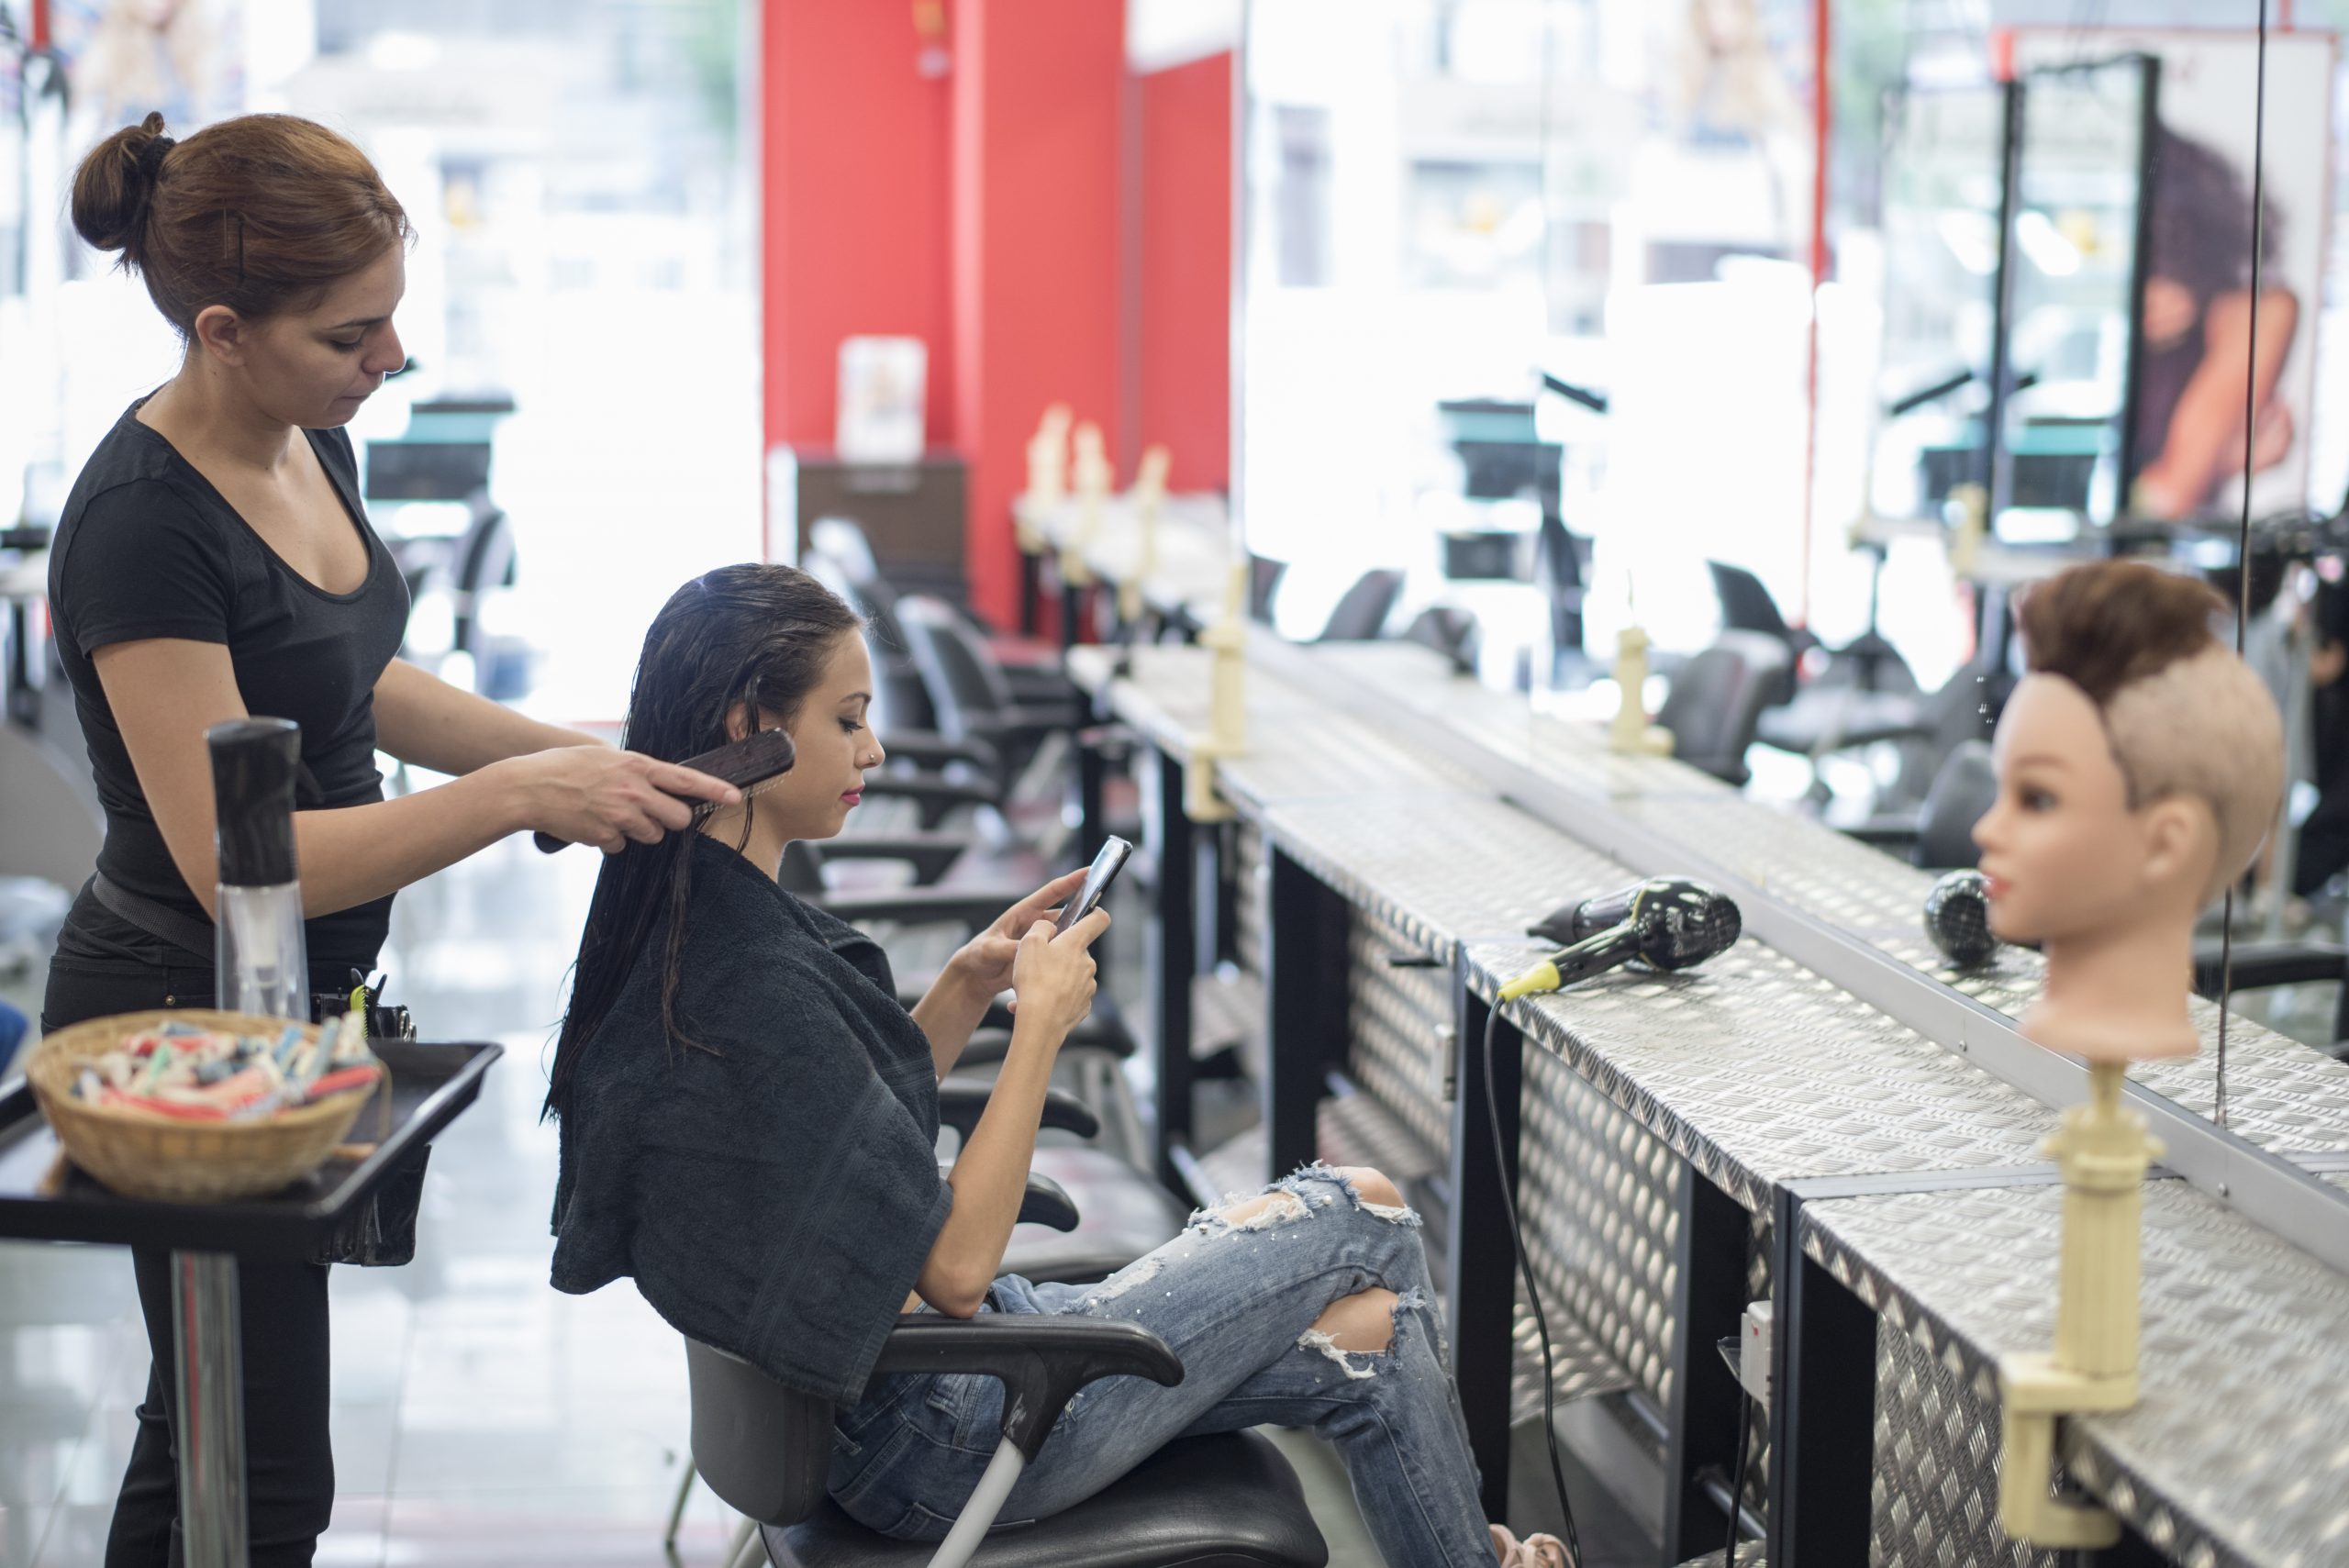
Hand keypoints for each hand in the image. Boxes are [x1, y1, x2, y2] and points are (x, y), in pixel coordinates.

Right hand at [504, 745, 739, 853]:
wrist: (527, 788)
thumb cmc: (564, 767)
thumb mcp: (604, 756)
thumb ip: (635, 769)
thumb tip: (660, 781)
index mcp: (636, 766)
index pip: (686, 779)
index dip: (714, 790)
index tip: (736, 796)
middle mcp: (633, 791)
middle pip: (678, 819)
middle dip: (671, 820)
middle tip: (651, 813)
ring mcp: (620, 816)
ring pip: (652, 835)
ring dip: (638, 830)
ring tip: (609, 812)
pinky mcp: (605, 837)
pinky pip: (622, 846)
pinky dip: (611, 839)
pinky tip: (592, 823)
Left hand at [950, 867, 1089, 1000]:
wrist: (976, 978)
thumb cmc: (977, 955)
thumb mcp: (989, 949)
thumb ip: (1008, 948)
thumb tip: (1028, 949)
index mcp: (1023, 913)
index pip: (1051, 893)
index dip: (1070, 881)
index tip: (1089, 872)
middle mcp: (1035, 924)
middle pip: (1065, 916)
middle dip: (1081, 914)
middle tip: (1098, 916)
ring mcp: (1041, 942)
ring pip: (1064, 937)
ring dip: (1074, 940)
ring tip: (1083, 946)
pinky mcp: (1042, 958)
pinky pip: (1059, 955)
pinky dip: (1066, 958)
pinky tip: (1072, 965)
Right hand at [1010, 907, 1107, 1041]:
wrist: (1041, 1023)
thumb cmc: (1035, 981)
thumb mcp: (1029, 943)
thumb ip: (1041, 927)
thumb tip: (1050, 926)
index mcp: (1077, 943)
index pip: (1099, 919)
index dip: (1094, 912)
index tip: (1088, 912)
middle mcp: (1087, 963)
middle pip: (1076, 950)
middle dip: (1058, 954)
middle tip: (1036, 962)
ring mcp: (1087, 986)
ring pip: (1069, 975)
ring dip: (1051, 978)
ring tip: (1028, 987)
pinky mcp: (1083, 1005)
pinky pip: (1067, 996)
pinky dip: (1052, 997)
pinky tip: (1033, 1003)